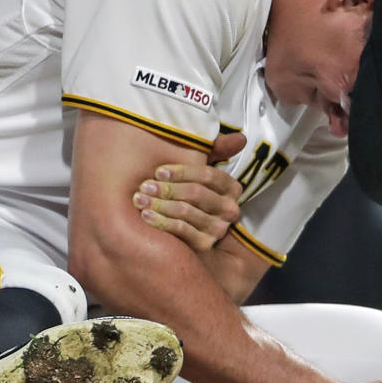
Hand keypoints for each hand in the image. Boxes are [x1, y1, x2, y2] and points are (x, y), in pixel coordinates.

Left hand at [132, 132, 245, 250]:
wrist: (182, 231)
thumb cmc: (186, 192)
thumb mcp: (198, 172)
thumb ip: (215, 151)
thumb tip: (241, 137)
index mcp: (231, 188)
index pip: (208, 175)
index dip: (182, 172)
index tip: (159, 171)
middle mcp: (230, 209)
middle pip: (196, 193)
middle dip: (167, 188)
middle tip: (144, 186)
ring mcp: (218, 229)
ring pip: (186, 211)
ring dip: (160, 204)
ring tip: (140, 200)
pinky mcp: (204, 244)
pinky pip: (181, 230)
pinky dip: (162, 222)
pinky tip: (146, 216)